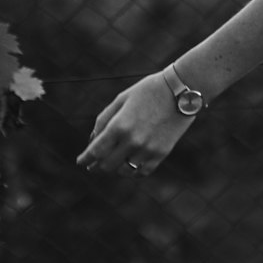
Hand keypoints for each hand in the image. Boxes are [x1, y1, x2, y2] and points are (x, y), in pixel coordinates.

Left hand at [76, 73, 196, 175]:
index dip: (85, 159)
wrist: (182, 90)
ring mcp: (147, 149)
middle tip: (93, 166)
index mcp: (119, 125)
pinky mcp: (161, 153)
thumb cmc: (148, 90)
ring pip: (124, 171)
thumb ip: (104, 120)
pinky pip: (142, 172)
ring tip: (113, 164)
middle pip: (106, 165)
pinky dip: (133, 171)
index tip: (81, 162)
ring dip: (115, 169)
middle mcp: (132, 141)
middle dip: (97, 166)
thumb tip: (92, 141)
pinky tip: (130, 166)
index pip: (95, 151)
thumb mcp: (122, 99)